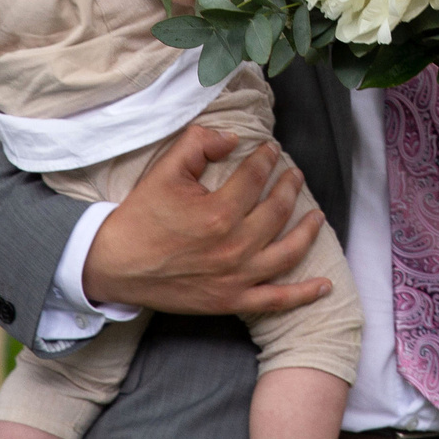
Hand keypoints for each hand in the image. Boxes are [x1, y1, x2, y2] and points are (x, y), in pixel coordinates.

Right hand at [84, 125, 329, 317]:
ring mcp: (236, 278)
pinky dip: (303, 294)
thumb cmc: (141, 216)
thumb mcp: (166, 169)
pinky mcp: (231, 301)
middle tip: (294, 175)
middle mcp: (234, 247)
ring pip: (287, 252)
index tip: (271, 151)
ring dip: (308, 231)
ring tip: (317, 215)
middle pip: (277, 211)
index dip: (267, 159)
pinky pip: (276, 301)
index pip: (256, 178)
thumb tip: (233, 138)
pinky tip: (324, 285)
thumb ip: (200, 142)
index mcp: (219, 212)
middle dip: (290, 187)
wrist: (115, 265)